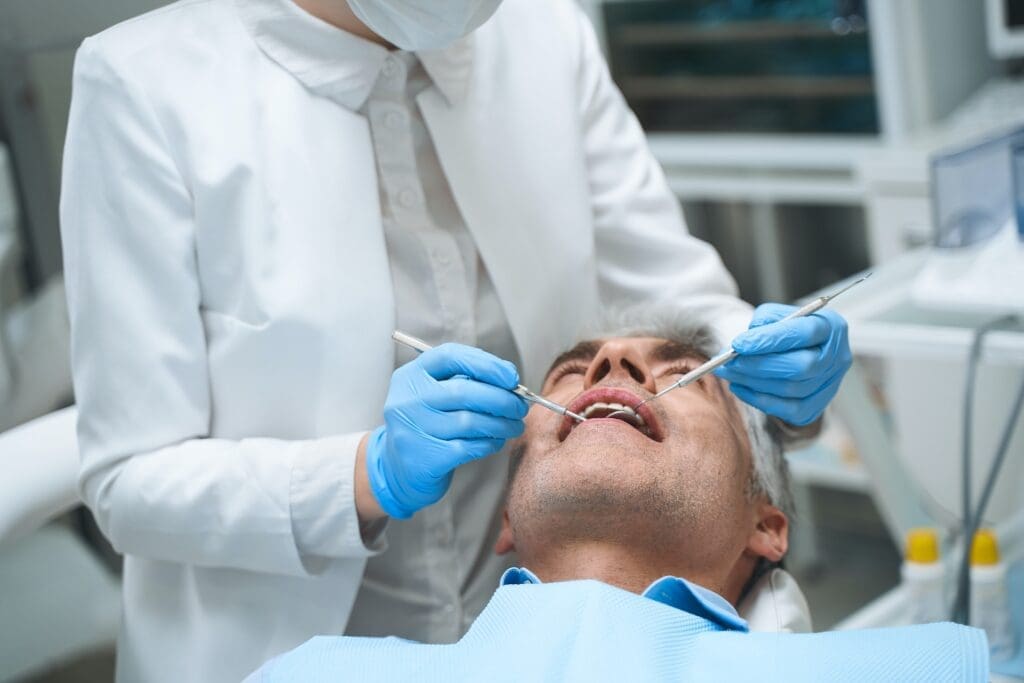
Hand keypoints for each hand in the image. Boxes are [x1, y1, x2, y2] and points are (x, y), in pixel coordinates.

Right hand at [366, 343, 527, 518]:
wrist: (397, 470)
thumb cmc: (426, 425)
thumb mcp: (433, 396)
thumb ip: (464, 382)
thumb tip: (509, 381)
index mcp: (410, 376)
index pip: (450, 356)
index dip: (486, 364)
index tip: (511, 377)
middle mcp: (407, 400)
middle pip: (464, 391)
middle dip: (501, 398)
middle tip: (520, 406)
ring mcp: (414, 429)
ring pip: (470, 421)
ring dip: (501, 423)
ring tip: (514, 425)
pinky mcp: (426, 457)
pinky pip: (469, 447)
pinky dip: (490, 443)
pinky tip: (496, 440)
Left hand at [713, 304, 851, 425]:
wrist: (796, 349)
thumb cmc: (784, 329)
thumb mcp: (775, 315)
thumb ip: (762, 323)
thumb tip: (742, 345)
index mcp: (831, 327)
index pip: (804, 333)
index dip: (770, 340)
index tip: (738, 344)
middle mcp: (837, 357)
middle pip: (801, 367)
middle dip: (759, 365)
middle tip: (729, 362)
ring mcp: (830, 384)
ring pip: (791, 389)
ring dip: (753, 382)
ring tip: (728, 372)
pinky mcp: (817, 405)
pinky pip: (788, 410)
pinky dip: (759, 399)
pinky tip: (739, 387)